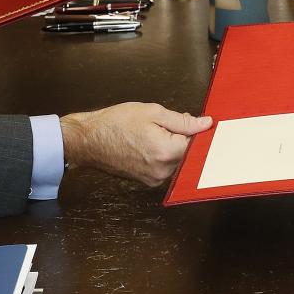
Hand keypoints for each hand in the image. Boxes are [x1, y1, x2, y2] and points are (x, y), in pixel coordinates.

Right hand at [59, 103, 212, 186]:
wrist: (88, 140)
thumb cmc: (115, 123)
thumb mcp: (152, 112)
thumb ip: (182, 120)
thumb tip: (205, 124)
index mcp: (166, 151)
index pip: (198, 144)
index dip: (199, 131)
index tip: (199, 123)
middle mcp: (162, 170)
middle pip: (189, 154)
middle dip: (185, 138)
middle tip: (171, 124)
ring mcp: (154, 178)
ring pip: (178, 161)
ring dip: (174, 147)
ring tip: (155, 132)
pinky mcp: (148, 181)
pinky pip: (166, 167)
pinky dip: (164, 155)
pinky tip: (150, 143)